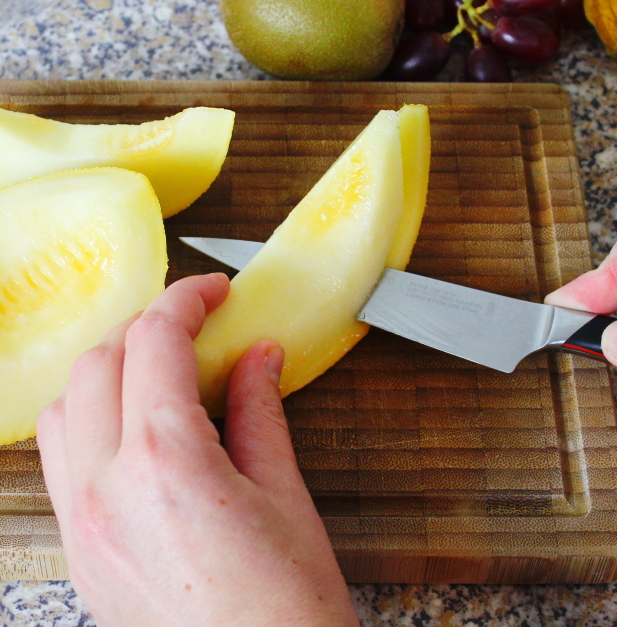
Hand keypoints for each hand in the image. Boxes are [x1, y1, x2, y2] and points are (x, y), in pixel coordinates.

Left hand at [37, 273, 358, 626]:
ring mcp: (81, 526)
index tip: (214, 291)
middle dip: (147, 327)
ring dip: (108, 369)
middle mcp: (105, 490)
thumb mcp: (285, 493)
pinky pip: (60, 460)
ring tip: (159, 368)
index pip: (154, 343)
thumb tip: (257, 355)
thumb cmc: (287, 606)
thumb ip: (259, 410)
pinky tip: (133, 423)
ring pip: (62, 408)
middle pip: (98, 364)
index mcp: (164, 464)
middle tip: (196, 324)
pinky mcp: (79, 554)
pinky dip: (88, 418)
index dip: (186, 299)